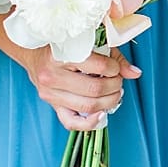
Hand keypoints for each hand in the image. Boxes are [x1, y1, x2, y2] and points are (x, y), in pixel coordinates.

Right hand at [24, 47, 138, 132]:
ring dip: (108, 102)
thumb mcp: (87, 43)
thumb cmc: (61, 45)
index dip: (114, 68)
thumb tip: (135, 73)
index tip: (115, 67)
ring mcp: (51, 94)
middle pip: (94, 89)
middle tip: (118, 81)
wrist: (32, 54)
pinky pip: (71, 123)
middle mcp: (52, 76)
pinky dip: (90, 123)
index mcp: (60, 55)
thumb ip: (112, 56)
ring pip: (87, 106)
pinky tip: (102, 114)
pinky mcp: (52, 105)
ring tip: (114, 93)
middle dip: (114, 86)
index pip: (98, 66)